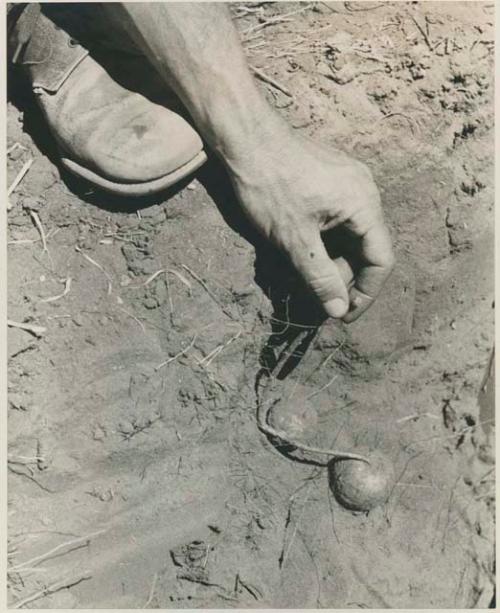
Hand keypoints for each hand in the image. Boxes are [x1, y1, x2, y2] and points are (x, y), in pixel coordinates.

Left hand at [223, 124, 393, 321]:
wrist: (244, 137)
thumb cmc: (269, 186)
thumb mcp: (294, 241)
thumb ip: (321, 278)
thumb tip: (339, 311)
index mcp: (365, 205)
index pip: (381, 260)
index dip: (365, 293)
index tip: (343, 316)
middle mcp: (365, 191)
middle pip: (365, 248)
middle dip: (342, 276)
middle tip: (314, 293)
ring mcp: (348, 182)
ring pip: (349, 235)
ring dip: (330, 259)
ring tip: (301, 271)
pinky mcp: (330, 179)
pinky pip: (337, 219)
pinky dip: (323, 240)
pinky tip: (299, 246)